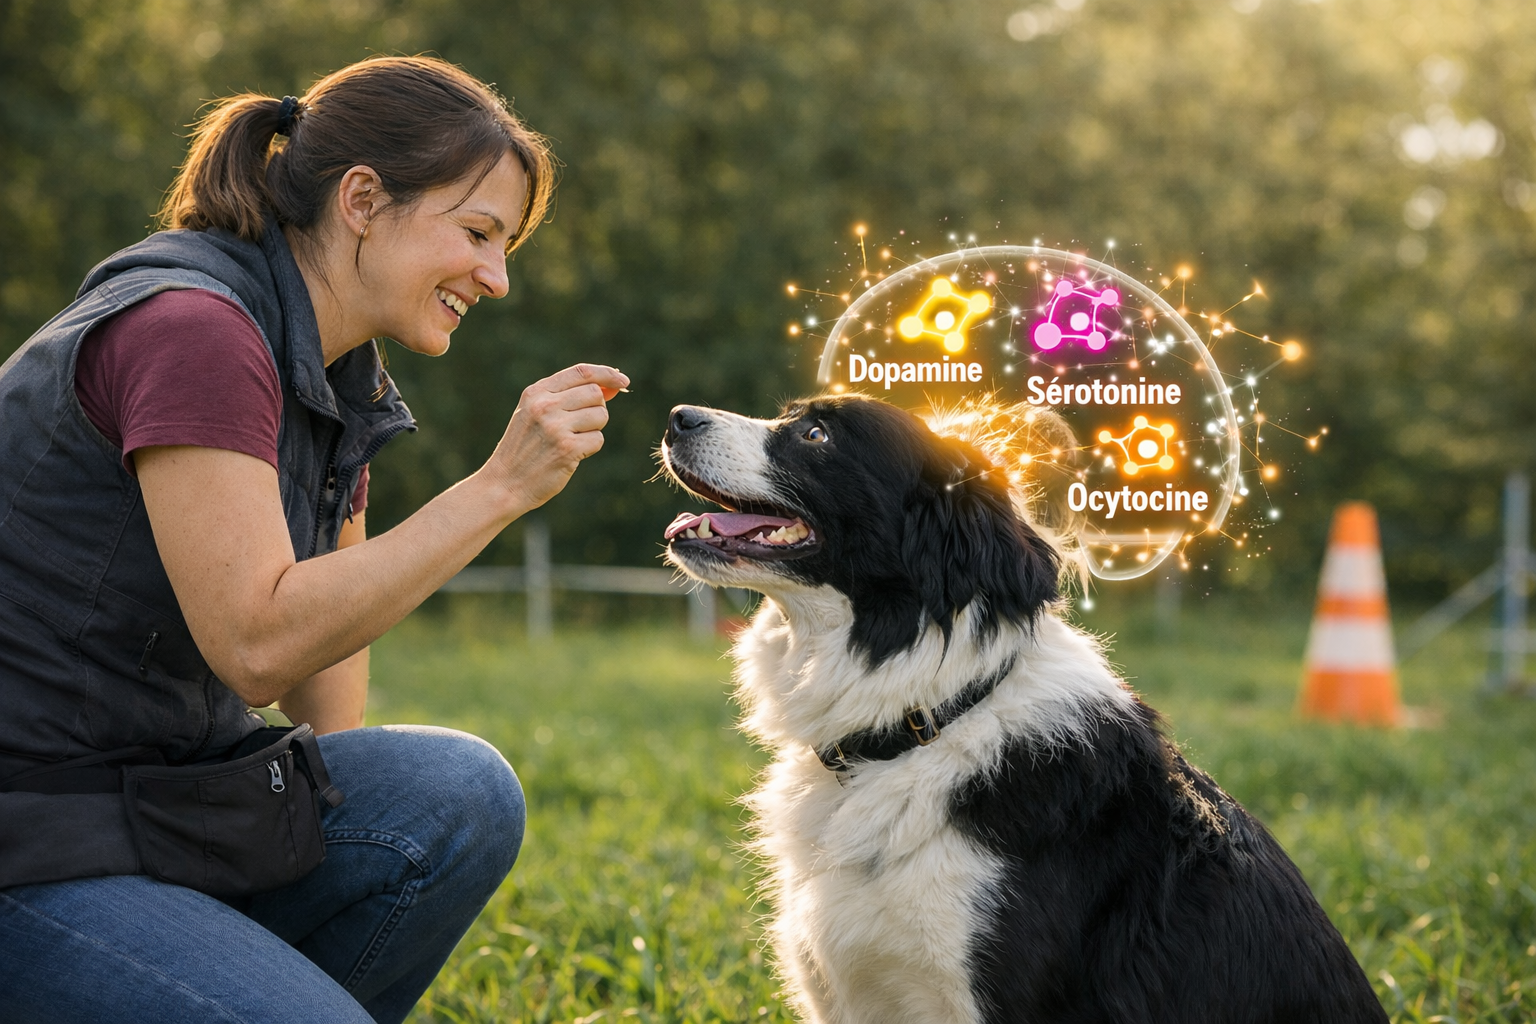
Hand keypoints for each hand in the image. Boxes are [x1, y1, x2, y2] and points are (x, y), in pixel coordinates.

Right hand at [488, 363, 629, 512]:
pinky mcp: (567, 448)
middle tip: (581, 426)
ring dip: (594, 430)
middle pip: (595, 394)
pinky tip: (571, 455)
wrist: (504, 483)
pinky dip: (590, 448)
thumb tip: (611, 387)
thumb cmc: (525, 448)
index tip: (623, 380)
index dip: (607, 374)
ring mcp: (556, 426)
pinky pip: (598, 440)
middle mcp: (545, 405)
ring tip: (571, 441)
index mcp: (536, 392)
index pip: (581, 372)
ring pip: (600, 416)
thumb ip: (567, 397)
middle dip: (596, 409)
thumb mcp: (535, 414)